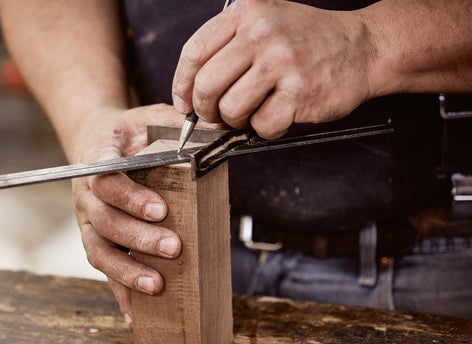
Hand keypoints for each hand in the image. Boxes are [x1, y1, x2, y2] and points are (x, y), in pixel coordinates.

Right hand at [70, 104, 215, 329]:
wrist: (98, 140)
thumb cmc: (129, 133)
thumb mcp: (151, 118)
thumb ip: (178, 124)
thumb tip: (222, 128)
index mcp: (97, 162)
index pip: (106, 182)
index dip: (131, 198)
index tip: (162, 210)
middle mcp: (86, 196)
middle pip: (105, 222)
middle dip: (139, 238)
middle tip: (174, 248)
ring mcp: (88, 222)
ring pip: (99, 251)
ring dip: (126, 272)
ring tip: (157, 286)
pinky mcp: (96, 241)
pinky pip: (104, 270)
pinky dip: (119, 294)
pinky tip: (136, 318)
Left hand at [172, 0, 374, 138]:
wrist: (363, 47)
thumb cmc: (308, 40)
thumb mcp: (266, 22)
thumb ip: (229, 47)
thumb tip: (193, 92)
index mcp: (247, 13)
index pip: (195, 52)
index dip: (182, 84)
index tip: (184, 101)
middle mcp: (262, 33)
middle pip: (207, 85)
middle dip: (206, 110)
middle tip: (216, 115)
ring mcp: (281, 62)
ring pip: (231, 109)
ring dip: (237, 121)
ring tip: (252, 113)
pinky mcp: (299, 91)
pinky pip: (262, 124)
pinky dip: (266, 128)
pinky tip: (278, 115)